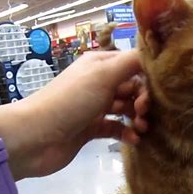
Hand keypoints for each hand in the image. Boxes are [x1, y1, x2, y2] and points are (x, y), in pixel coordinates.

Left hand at [0, 50, 148, 179]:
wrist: (36, 136)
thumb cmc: (71, 100)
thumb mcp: (103, 74)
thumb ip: (131, 62)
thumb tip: (154, 54)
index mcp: (99, 64)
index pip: (132, 65)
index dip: (147, 76)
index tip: (156, 92)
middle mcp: (98, 83)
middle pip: (131, 87)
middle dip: (143, 99)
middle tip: (144, 112)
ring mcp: (94, 107)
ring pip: (125, 108)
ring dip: (137, 117)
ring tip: (142, 128)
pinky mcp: (90, 129)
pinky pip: (115, 128)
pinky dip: (126, 132)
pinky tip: (134, 139)